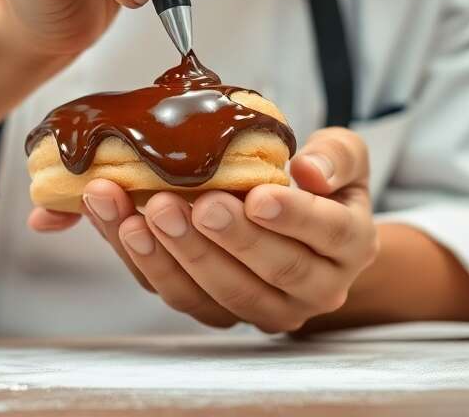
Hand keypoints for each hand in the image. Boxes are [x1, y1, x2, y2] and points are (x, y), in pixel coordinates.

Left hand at [29, 128, 378, 333]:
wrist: (303, 230)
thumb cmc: (321, 187)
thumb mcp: (344, 158)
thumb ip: (337, 156)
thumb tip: (310, 171)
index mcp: (350, 246)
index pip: (327, 234)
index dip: (293, 216)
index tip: (258, 195)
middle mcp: (314, 289)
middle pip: (272, 272)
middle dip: (227, 238)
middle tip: (193, 204)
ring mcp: (263, 309)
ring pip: (220, 295)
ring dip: (176, 255)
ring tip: (144, 212)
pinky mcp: (217, 312)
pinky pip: (179, 294)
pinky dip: (143, 259)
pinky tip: (118, 220)